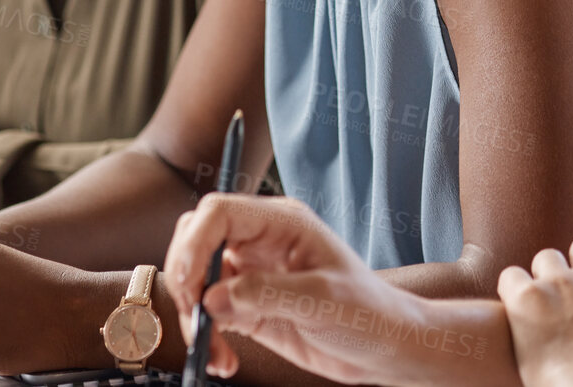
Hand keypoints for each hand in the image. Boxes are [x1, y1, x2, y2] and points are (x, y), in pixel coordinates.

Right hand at [165, 194, 438, 384]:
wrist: (385, 347)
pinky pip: (210, 314)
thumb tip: (212, 298)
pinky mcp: (248, 307)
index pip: (219, 213)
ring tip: (214, 353)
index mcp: (281, 223)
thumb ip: (266, 294)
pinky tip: (223, 359)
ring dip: (196, 319)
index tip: (190, 285)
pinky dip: (207, 338)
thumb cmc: (367, 312)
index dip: (194, 243)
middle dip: (186, 280)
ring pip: (197, 282)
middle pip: (197, 241)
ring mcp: (252, 274)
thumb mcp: (322, 300)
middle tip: (195, 319)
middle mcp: (261, 242)